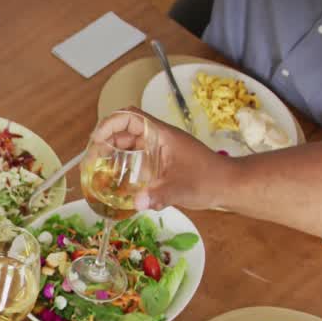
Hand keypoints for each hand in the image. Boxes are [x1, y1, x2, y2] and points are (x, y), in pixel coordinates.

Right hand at [93, 108, 234, 210]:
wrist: (229, 186)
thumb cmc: (209, 180)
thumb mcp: (182, 188)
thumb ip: (159, 195)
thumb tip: (136, 203)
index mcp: (161, 135)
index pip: (130, 117)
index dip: (109, 124)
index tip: (97, 141)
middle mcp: (158, 139)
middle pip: (124, 130)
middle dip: (105, 141)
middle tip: (92, 159)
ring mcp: (159, 150)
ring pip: (129, 144)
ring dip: (112, 152)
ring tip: (99, 169)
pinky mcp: (161, 162)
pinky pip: (136, 157)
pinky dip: (123, 164)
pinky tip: (117, 180)